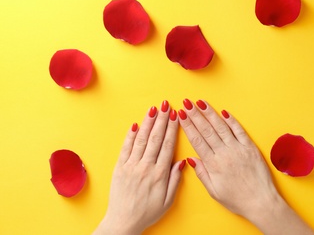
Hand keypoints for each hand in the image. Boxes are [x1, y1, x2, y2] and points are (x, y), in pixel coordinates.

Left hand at [94, 101, 184, 234]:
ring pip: (141, 139)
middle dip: (162, 119)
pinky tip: (136, 124)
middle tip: (166, 105)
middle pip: (155, 138)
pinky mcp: (119, 167)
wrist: (123, 221)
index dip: (172, 129)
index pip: (168, 145)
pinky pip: (125, 147)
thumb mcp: (168, 201)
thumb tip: (181, 162)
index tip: (176, 116)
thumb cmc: (147, 212)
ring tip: (153, 109)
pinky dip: (130, 135)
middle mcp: (145, 166)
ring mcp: (131, 165)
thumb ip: (175, 180)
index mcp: (159, 174)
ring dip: (148, 122)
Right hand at [179, 99, 313, 233]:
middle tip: (186, 102)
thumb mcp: (214, 191)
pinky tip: (223, 112)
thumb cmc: (237, 199)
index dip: (188, 126)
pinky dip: (231, 120)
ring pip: (221, 127)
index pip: (197, 140)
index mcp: (214, 164)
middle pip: (206, 130)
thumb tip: (190, 159)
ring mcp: (238, 148)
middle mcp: (225, 153)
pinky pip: (239, 130)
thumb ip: (202, 173)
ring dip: (210, 113)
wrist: (261, 202)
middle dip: (195, 114)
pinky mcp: (250, 147)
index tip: (181, 115)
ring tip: (200, 102)